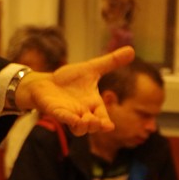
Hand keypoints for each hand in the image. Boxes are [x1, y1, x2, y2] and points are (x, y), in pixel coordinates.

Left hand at [13, 47, 133, 134]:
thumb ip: (111, 62)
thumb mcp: (91, 68)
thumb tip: (132, 50)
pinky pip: (63, 118)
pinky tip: (72, 118)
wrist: (46, 83)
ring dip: (83, 126)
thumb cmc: (69, 79)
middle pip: (92, 126)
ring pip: (78, 129)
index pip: (102, 116)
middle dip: (96, 126)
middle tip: (98, 122)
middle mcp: (83, 112)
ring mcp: (69, 114)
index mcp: (93, 103)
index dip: (105, 123)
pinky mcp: (56, 112)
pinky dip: (68, 119)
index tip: (109, 126)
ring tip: (85, 121)